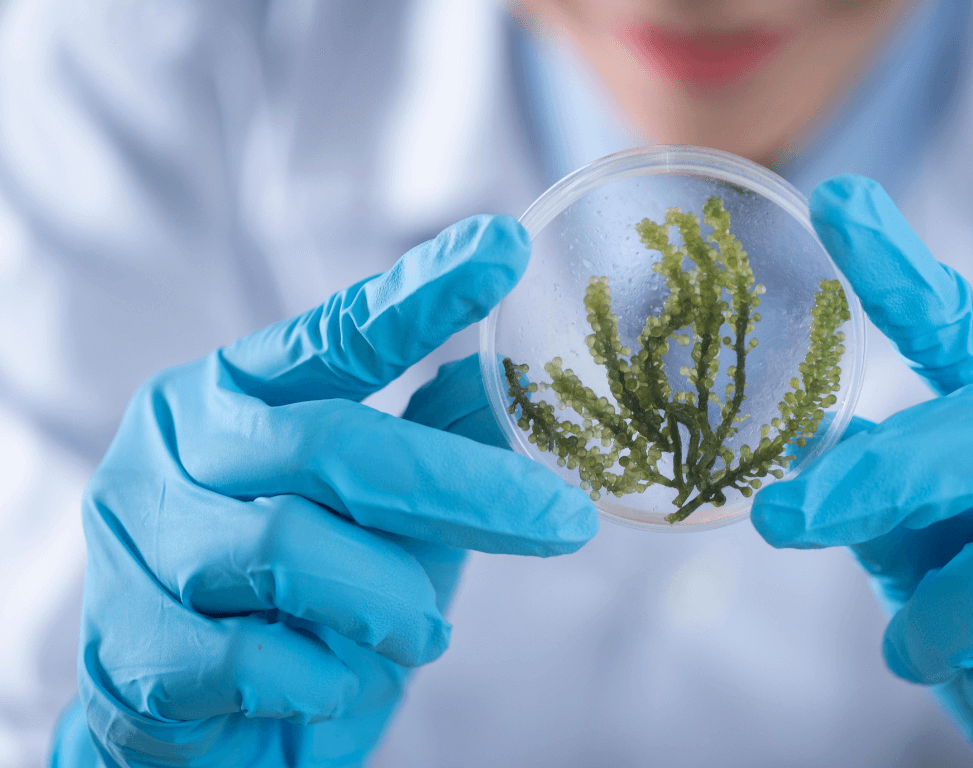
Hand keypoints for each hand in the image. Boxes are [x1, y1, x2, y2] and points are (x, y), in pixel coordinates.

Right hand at [61, 216, 595, 766]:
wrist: (206, 730)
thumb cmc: (300, 601)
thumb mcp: (378, 514)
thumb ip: (432, 443)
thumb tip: (511, 377)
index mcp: (234, 392)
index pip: (336, 334)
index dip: (422, 294)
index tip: (506, 248)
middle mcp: (176, 446)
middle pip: (334, 443)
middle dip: (464, 488)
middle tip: (565, 520)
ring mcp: (142, 540)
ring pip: (293, 549)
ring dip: (390, 601)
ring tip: (424, 633)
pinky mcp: (132, 644)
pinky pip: (259, 656)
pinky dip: (327, 675)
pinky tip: (335, 679)